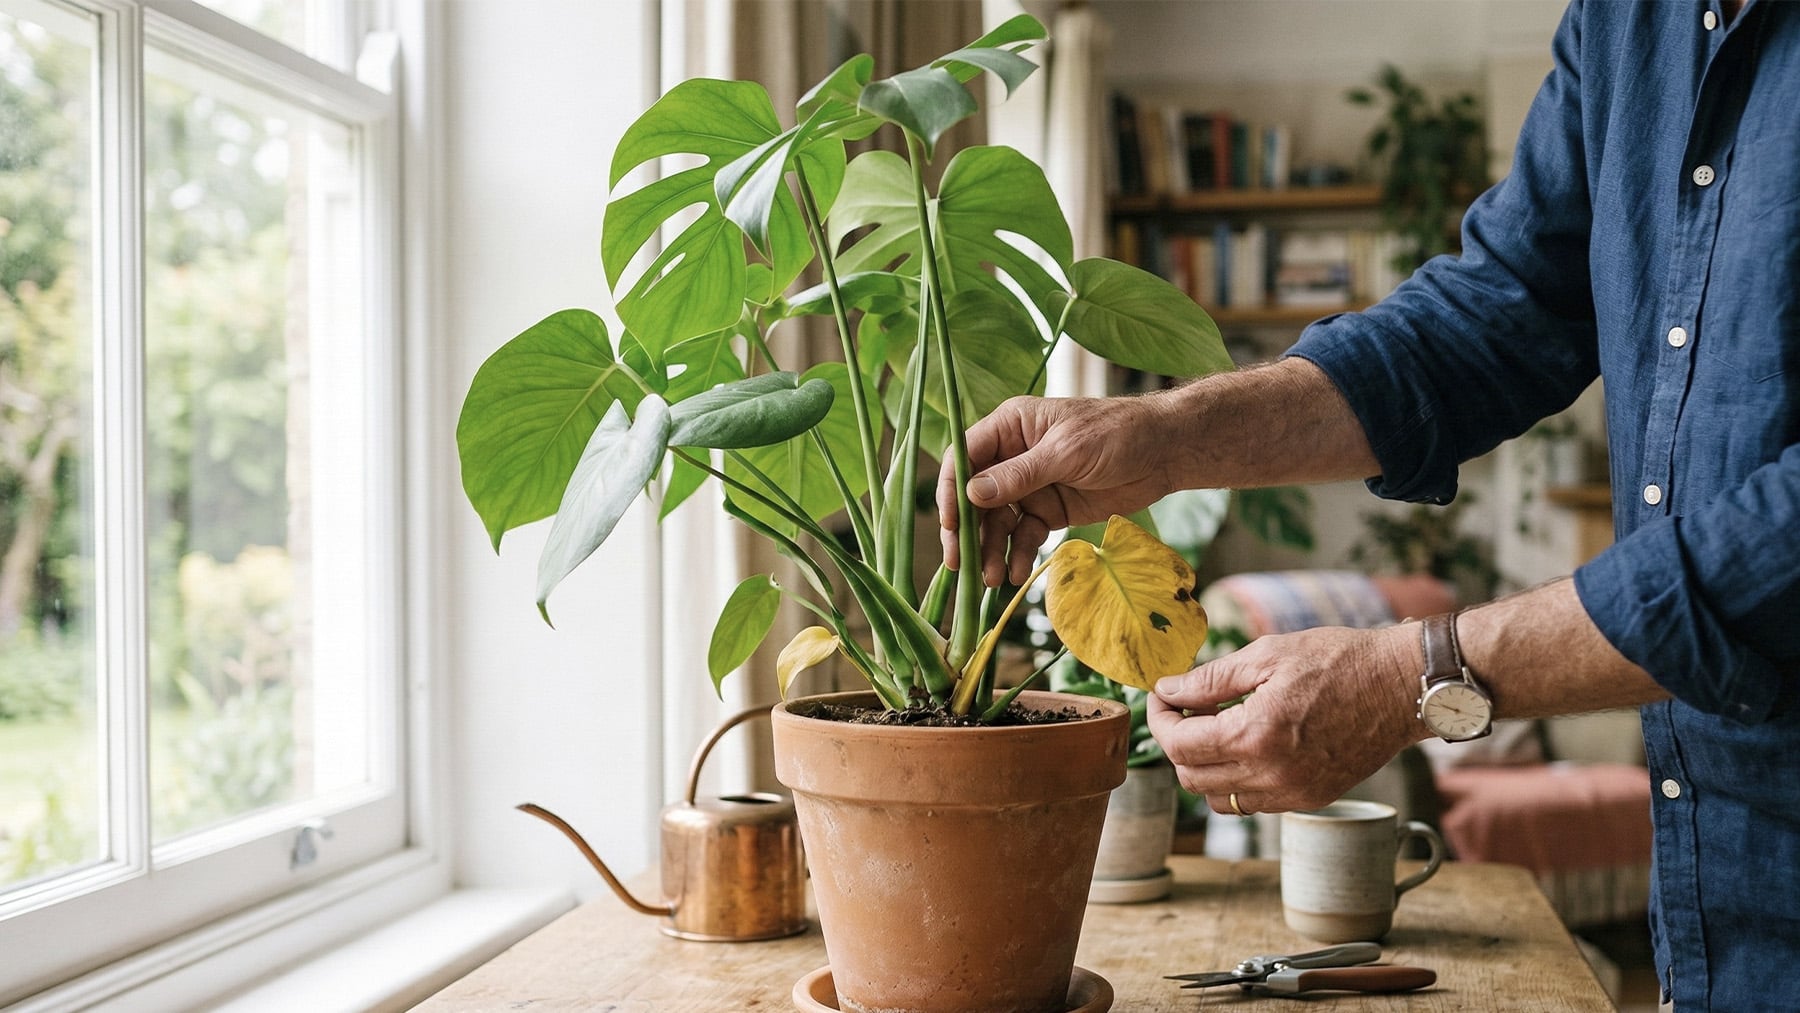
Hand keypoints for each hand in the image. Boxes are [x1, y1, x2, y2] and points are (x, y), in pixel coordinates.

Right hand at [938, 394, 1176, 585]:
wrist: (1164, 453)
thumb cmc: (1117, 433)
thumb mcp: (1067, 451)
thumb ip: (1020, 474)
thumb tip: (972, 493)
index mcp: (1009, 427)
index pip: (963, 458)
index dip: (950, 491)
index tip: (950, 525)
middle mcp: (1011, 456)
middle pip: (974, 497)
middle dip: (967, 531)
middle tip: (959, 564)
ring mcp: (1028, 486)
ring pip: (996, 522)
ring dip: (991, 550)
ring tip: (992, 579)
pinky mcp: (1047, 510)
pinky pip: (1023, 535)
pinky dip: (1018, 554)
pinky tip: (1017, 573)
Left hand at [1146, 624, 1422, 815]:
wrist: (1400, 686)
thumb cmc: (1338, 661)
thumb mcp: (1266, 655)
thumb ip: (1209, 679)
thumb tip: (1168, 690)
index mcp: (1255, 735)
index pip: (1179, 745)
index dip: (1159, 720)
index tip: (1161, 696)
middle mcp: (1271, 775)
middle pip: (1191, 777)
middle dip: (1176, 742)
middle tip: (1183, 709)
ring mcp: (1293, 793)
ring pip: (1217, 798)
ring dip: (1202, 767)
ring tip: (1212, 728)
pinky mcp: (1311, 799)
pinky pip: (1252, 803)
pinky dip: (1235, 780)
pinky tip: (1245, 745)